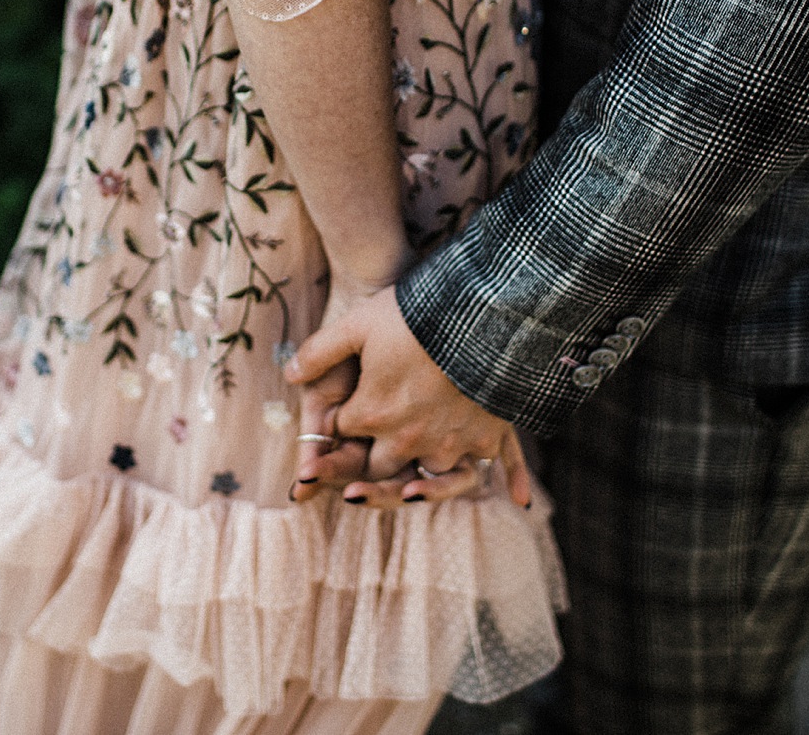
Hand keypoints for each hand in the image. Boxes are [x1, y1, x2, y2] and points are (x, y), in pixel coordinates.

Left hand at [287, 286, 532, 508]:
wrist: (477, 309)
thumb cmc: (414, 315)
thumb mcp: (357, 324)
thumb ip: (320, 351)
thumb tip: (289, 373)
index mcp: (371, 414)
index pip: (341, 431)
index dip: (335, 421)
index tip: (336, 412)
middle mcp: (407, 439)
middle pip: (378, 467)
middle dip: (366, 465)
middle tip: (357, 467)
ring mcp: (450, 443)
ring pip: (428, 476)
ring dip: (419, 479)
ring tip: (410, 482)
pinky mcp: (487, 438)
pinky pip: (496, 468)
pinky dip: (509, 482)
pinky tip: (518, 498)